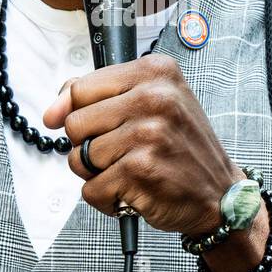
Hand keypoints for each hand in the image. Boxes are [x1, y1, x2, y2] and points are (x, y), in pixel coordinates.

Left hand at [43, 52, 244, 235]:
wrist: (219, 193)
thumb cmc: (180, 147)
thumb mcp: (152, 102)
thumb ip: (99, 96)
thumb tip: (52, 112)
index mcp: (155, 72)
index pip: (81, 87)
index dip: (73, 112)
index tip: (87, 128)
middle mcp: (154, 98)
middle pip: (75, 124)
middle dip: (88, 146)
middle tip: (122, 153)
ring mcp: (147, 133)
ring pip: (79, 158)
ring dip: (98, 174)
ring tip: (130, 171)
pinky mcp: (140, 170)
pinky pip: (91, 189)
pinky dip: (106, 198)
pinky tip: (133, 191)